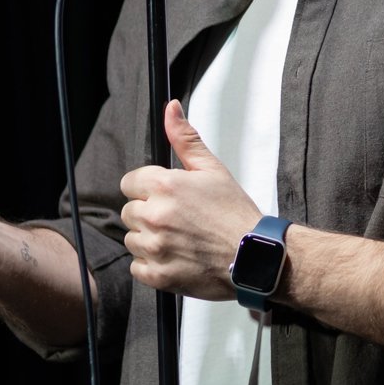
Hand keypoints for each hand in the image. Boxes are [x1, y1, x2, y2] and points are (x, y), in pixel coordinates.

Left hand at [118, 100, 261, 299]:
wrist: (254, 256)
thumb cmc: (235, 213)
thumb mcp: (212, 168)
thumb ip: (185, 138)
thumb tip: (171, 109)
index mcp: (164, 186)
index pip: (129, 183)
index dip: (147, 189)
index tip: (165, 196)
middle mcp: (155, 216)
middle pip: (129, 212)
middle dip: (148, 213)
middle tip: (177, 219)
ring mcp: (155, 248)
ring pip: (132, 239)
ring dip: (149, 239)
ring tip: (178, 238)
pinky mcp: (158, 275)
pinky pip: (137, 267)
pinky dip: (152, 264)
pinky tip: (175, 257)